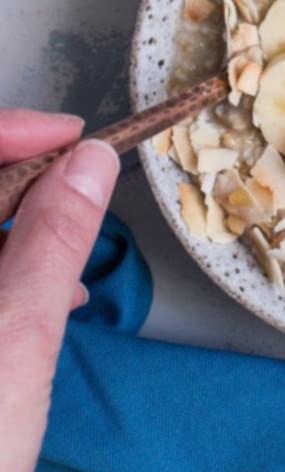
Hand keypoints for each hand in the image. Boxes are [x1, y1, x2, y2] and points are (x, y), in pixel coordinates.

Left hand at [0, 110, 118, 471]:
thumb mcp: (15, 340)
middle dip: (24, 188)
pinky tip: (41, 304)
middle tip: (82, 196)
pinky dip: (2, 276)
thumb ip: (54, 239)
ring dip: (16, 235)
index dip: (13, 131)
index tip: (75, 138)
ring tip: (69, 269)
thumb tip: (89, 161)